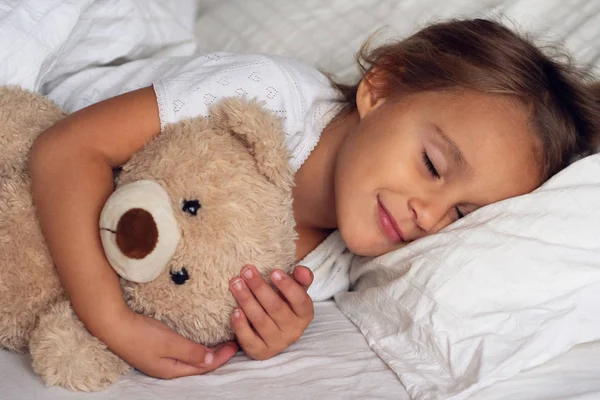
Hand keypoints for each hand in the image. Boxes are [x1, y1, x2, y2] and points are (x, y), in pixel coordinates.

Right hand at [105, 309, 237, 378]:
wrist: (112, 325)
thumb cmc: (141, 335)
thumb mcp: (169, 343)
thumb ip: (191, 352)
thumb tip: (212, 360)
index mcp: (171, 370)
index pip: (203, 366)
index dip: (222, 357)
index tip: (236, 344)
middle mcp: (167, 368)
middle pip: (198, 365)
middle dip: (217, 356)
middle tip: (233, 343)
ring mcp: (160, 360)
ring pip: (191, 359)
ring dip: (207, 352)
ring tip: (221, 343)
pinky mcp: (156, 350)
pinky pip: (182, 352)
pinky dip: (195, 348)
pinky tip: (199, 341)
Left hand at [229, 265, 313, 359]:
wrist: (272, 331)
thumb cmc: (283, 304)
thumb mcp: (294, 291)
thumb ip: (300, 279)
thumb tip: (301, 270)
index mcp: (305, 314)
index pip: (299, 300)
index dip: (287, 286)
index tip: (273, 271)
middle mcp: (294, 331)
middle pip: (276, 308)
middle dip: (259, 288)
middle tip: (246, 271)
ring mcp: (277, 343)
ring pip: (261, 321)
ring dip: (247, 301)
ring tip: (236, 284)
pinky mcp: (260, 352)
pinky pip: (249, 340)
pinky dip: (241, 325)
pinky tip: (234, 310)